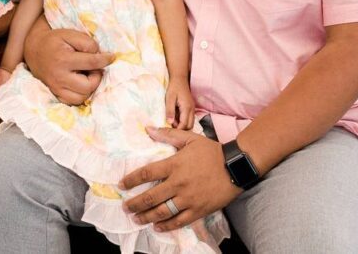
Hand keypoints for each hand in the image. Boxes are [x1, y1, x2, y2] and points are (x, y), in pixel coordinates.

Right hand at [25, 27, 112, 104]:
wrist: (34, 50)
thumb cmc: (54, 41)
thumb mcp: (69, 34)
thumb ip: (86, 42)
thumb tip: (99, 55)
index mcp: (63, 60)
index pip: (92, 63)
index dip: (105, 59)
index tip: (111, 57)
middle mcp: (59, 77)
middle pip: (89, 86)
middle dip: (96, 76)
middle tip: (93, 68)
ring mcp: (56, 88)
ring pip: (82, 97)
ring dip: (89, 87)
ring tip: (86, 75)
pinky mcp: (55, 94)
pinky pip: (73, 102)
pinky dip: (80, 94)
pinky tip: (80, 83)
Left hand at [122, 128, 240, 231]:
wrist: (235, 166)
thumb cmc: (211, 151)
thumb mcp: (190, 139)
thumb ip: (168, 135)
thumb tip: (149, 129)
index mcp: (174, 165)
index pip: (147, 173)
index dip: (131, 179)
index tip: (122, 184)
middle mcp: (179, 183)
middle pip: (151, 196)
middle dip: (135, 203)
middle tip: (125, 207)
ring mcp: (188, 198)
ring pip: (162, 211)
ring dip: (146, 216)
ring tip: (136, 219)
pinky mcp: (198, 210)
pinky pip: (179, 221)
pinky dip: (166, 226)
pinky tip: (157, 227)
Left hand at [165, 77, 194, 129]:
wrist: (180, 78)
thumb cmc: (174, 87)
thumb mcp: (169, 98)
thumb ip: (169, 110)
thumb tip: (169, 123)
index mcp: (187, 108)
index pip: (184, 125)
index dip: (177, 130)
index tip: (169, 132)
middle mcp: (192, 110)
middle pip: (189, 126)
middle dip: (181, 130)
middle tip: (170, 129)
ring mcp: (192, 109)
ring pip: (190, 123)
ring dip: (182, 126)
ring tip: (172, 124)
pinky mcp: (191, 108)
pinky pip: (189, 119)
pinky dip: (183, 122)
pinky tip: (175, 120)